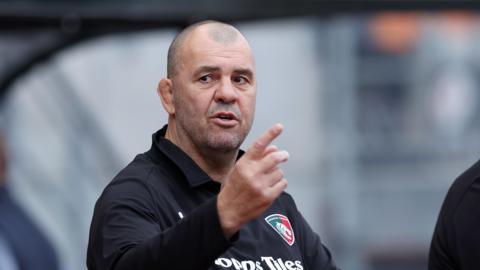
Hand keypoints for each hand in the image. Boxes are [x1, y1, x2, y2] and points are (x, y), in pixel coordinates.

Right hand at [217, 123, 288, 237]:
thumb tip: (274, 148)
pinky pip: (282, 183)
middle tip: (285, 155)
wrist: (228, 211)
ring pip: (279, 172)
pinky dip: (280, 184)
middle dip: (282, 155)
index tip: (279, 127)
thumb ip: (256, 158)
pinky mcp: (268, 196)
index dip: (270, 134)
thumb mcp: (240, 169)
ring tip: (267, 179)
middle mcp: (252, 173)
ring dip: (277, 173)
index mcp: (243, 164)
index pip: (259, 145)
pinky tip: (270, 187)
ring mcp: (260, 185)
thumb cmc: (234, 188)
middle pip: (275, 158)